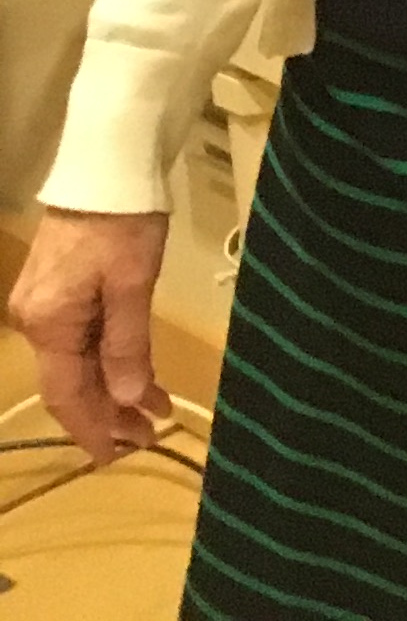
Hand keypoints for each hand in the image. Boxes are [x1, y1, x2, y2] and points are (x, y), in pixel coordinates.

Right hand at [8, 208, 168, 463]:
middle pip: (71, 382)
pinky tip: (137, 372)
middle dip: (109, 412)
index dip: (93, 428)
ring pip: (77, 363)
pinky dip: (109, 360)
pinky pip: (81, 340)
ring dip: (113, 387)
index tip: (120, 455)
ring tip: (154, 410)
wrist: (107, 167)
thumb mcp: (134, 284)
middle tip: (151, 434)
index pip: (66, 395)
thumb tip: (126, 398)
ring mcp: (44, 305)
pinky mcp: (59, 290)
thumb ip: (128, 343)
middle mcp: (36, 322)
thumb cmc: (124, 222)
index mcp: (48, 325)